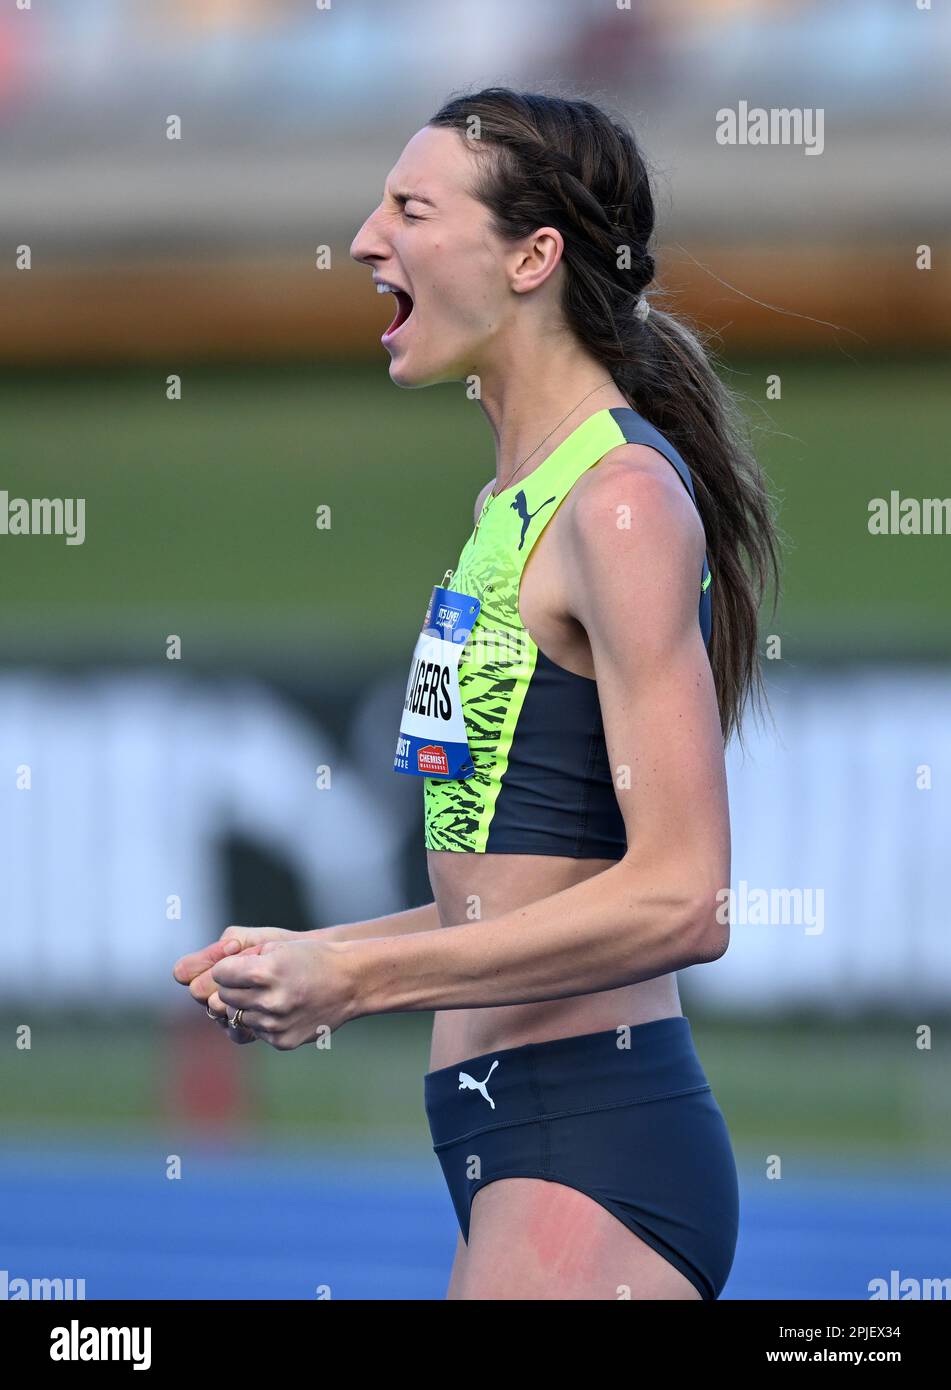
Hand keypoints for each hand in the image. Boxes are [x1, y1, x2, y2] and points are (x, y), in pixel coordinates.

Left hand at [210, 937, 355, 1050]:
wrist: (351, 982)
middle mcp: (268, 1002)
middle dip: (232, 988)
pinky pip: (257, 1031)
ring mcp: (275, 1025)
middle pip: (224, 998)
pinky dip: (263, 1020)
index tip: (238, 966)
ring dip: (247, 1006)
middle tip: (252, 981)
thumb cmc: (312, 958)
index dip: (228, 968)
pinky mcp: (282, 1041)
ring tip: (270, 994)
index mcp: (264, 973)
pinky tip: (283, 1008)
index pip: (220, 974)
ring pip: (238, 1017)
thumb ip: (241, 962)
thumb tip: (214, 980)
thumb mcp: (276, 947)